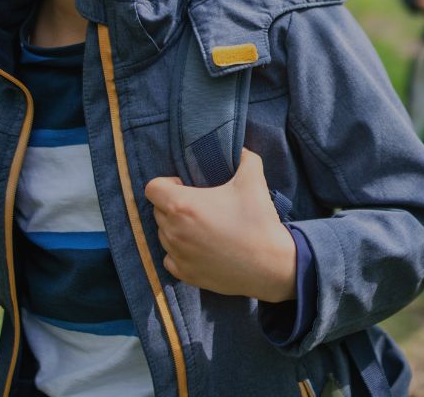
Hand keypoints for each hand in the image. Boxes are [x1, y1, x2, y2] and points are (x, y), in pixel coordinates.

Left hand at [144, 149, 296, 302]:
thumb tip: (239, 150)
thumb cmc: (259, 221)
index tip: (185, 186)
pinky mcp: (185, 274)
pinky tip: (201, 247)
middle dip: (172, 205)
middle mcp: (173, 231)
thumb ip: (244, 157)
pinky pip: (170, 258)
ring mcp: (177, 255)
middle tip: (199, 205)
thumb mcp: (253, 179)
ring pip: (163, 234)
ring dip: (176, 228)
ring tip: (202, 226)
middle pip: (157, 210)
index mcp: (182, 205)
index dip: (167, 183)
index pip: (152, 188)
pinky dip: (180, 251)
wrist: (271, 265)